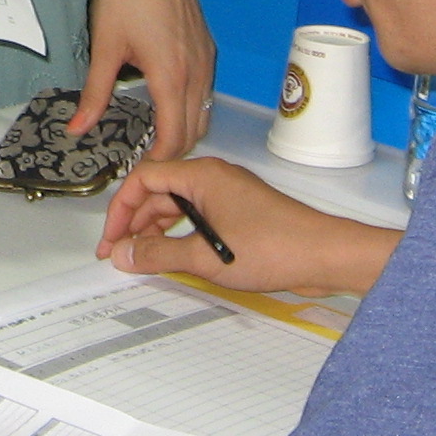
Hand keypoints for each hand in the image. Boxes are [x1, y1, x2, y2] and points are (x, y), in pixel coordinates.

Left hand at [78, 0, 214, 158]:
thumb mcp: (105, 44)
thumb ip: (95, 92)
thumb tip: (77, 129)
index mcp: (172, 76)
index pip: (175, 137)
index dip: (159, 161)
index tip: (139, 172)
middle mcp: (197, 73)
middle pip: (195, 131)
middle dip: (173, 152)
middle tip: (144, 161)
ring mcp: (206, 60)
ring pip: (205, 113)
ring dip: (185, 132)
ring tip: (155, 140)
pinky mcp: (207, 49)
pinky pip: (206, 93)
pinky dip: (192, 110)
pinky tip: (168, 107)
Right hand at [97, 156, 399, 297]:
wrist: (325, 255)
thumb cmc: (273, 248)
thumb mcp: (205, 257)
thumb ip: (157, 255)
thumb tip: (123, 254)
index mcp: (201, 175)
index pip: (144, 179)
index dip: (120, 210)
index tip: (111, 240)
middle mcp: (213, 177)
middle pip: (159, 192)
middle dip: (135, 223)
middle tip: (120, 256)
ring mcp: (228, 194)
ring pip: (178, 206)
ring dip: (157, 231)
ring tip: (143, 261)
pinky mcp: (240, 212)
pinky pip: (199, 217)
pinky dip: (180, 235)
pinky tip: (174, 258)